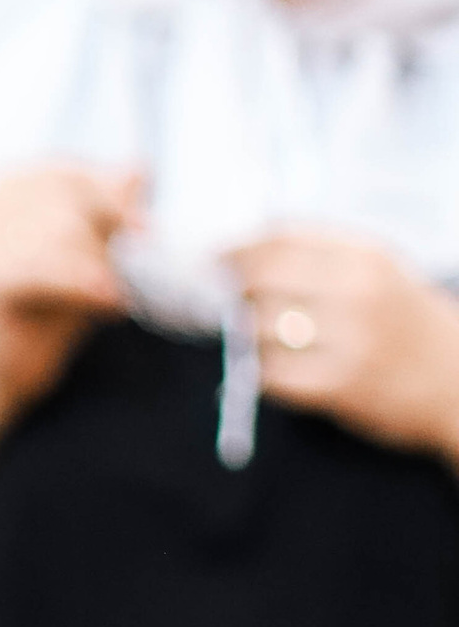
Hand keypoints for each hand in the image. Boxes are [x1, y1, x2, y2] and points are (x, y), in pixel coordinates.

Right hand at [0, 164, 141, 410]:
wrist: (4, 367)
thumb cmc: (51, 305)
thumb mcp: (90, 251)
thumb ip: (109, 210)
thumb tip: (137, 167)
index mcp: (9, 186)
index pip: (71, 175)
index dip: (112, 200)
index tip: (143, 231)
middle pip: (70, 203)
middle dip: (102, 244)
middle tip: (113, 284)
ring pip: (64, 232)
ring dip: (97, 269)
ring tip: (106, 300)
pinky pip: (48, 269)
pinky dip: (86, 286)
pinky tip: (108, 305)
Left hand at [229, 230, 458, 461]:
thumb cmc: (411, 326)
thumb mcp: (383, 274)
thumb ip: (326, 257)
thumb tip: (250, 248)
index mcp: (366, 257)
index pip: (280, 239)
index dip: (238, 248)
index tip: (216, 258)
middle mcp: (357, 292)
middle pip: (261, 278)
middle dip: (234, 290)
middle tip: (225, 301)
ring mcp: (350, 341)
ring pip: (260, 328)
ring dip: (245, 336)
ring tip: (253, 341)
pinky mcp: (340, 387)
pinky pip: (271, 374)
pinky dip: (258, 374)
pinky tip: (264, 373)